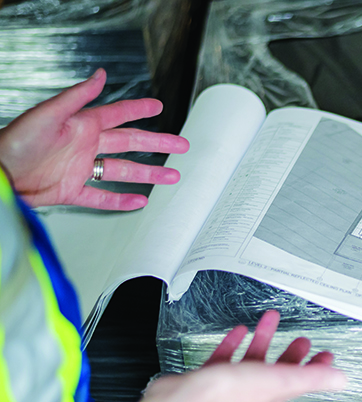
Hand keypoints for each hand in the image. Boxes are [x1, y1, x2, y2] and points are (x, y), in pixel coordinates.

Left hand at [0, 68, 189, 209]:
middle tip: (180, 145)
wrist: (0, 173)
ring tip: (170, 177)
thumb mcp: (48, 114)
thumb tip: (100, 76)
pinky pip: (102, 196)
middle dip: (158, 143)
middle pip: (130, 143)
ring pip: (123, 171)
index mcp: (82, 125)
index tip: (158, 106)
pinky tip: (139, 201)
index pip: (118, 114)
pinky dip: (121, 200)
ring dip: (148, 174)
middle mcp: (85, 146)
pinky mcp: (72, 191)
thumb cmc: (16, 142)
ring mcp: (81, 169)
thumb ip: (78, 96)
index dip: (139, 109)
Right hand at [103, 310, 345, 401]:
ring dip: (264, 340)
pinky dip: (234, 343)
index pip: (302, 379)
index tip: (326, 356)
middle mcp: (254, 389)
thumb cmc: (228, 396)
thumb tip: (342, 380)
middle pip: (279, 369)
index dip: (316, 367)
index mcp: (273, 391)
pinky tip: (237, 332)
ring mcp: (231, 384)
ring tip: (270, 320)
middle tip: (303, 340)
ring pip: (253, 359)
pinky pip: (225, 357)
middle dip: (292, 354)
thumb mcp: (280, 380)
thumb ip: (311, 378)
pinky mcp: (209, 377)